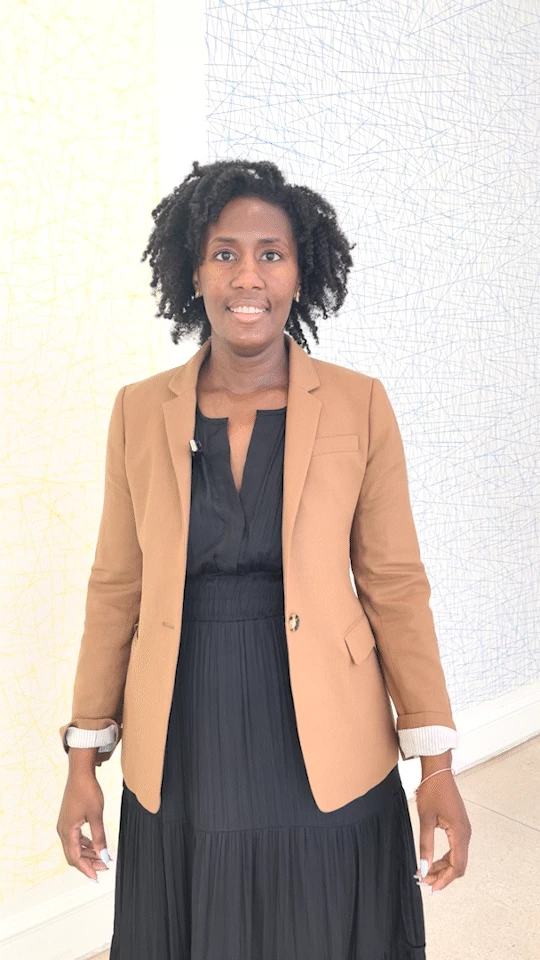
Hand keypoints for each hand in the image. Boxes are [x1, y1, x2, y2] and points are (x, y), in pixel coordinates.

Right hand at [56, 771, 111, 881]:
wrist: (80, 773)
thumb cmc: (87, 790)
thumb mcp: (96, 815)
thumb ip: (100, 837)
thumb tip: (104, 855)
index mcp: (67, 830)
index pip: (75, 857)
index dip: (86, 869)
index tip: (96, 877)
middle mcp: (63, 830)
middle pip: (74, 855)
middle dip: (89, 863)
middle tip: (104, 867)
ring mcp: (65, 825)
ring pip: (75, 847)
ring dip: (88, 854)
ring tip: (103, 857)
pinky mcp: (69, 820)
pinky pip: (75, 838)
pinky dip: (85, 844)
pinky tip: (96, 845)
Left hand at [414, 771, 471, 891]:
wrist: (438, 772)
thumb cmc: (432, 791)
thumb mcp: (425, 819)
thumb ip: (425, 845)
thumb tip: (424, 867)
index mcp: (460, 833)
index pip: (457, 866)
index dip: (444, 879)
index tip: (430, 887)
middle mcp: (466, 834)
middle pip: (458, 865)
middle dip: (442, 876)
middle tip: (424, 881)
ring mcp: (464, 831)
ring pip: (457, 858)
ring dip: (442, 868)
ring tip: (425, 872)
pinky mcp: (459, 827)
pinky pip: (455, 849)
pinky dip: (444, 858)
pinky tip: (432, 861)